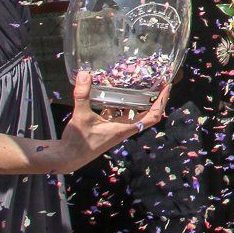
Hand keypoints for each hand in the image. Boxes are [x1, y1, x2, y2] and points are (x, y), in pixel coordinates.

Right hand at [54, 71, 170, 170]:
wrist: (66, 158)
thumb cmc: (77, 142)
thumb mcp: (81, 116)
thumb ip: (83, 95)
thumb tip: (85, 74)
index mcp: (124, 129)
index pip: (152, 116)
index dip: (162, 102)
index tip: (166, 87)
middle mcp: (123, 129)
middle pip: (147, 114)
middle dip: (154, 99)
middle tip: (156, 82)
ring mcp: (115, 129)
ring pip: (131, 113)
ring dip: (136, 100)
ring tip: (138, 84)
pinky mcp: (106, 128)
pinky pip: (117, 114)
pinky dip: (118, 104)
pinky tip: (112, 92)